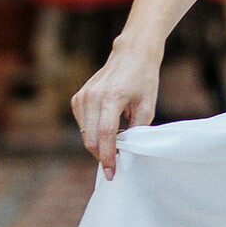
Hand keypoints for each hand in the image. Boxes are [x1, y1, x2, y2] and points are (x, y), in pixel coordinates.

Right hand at [72, 38, 161, 179]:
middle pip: (92, 138)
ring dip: (98, 145)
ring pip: (85, 134)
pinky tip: (107, 130)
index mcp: (112, 97)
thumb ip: (137, 130)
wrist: (132, 53)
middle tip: (115, 165)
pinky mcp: (78, 98)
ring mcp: (82, 97)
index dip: (108, 156)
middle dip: (102, 155)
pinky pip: (83, 125)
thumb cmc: (144, 78)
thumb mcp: (147, 105)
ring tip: (115, 145)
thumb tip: (128, 152)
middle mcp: (92, 97)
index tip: (112, 172)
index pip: (106, 134)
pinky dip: (93, 133)